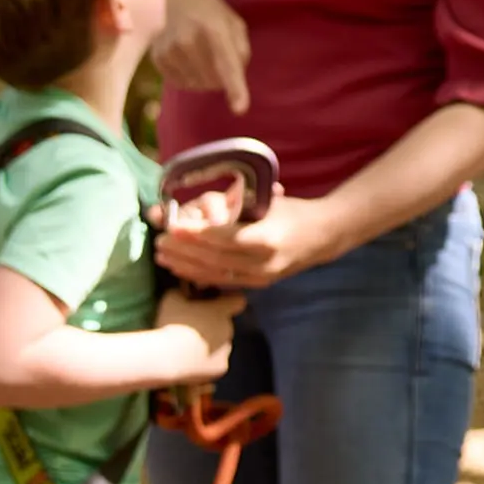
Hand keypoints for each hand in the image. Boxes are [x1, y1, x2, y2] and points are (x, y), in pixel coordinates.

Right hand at [152, 0, 252, 111]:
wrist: (176, 1)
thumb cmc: (212, 14)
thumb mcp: (235, 24)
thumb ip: (241, 51)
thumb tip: (234, 77)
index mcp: (214, 28)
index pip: (226, 64)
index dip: (235, 88)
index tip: (240, 110)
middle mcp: (188, 40)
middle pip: (214, 81)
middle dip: (222, 78)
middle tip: (218, 57)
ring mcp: (169, 50)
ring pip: (198, 86)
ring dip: (206, 79)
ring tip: (202, 56)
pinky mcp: (158, 59)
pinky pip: (182, 84)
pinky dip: (190, 78)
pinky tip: (189, 60)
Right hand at [153, 288, 243, 382]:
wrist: (168, 357)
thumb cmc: (171, 324)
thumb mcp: (172, 299)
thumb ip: (182, 293)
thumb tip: (184, 292)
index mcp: (221, 311)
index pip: (238, 301)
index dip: (228, 301)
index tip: (214, 302)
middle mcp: (229, 328)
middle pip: (224, 323)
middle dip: (212, 323)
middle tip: (192, 328)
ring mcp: (226, 349)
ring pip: (221, 343)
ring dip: (210, 343)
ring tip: (188, 347)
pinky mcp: (222, 367)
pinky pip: (216, 361)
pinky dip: (207, 362)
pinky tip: (190, 361)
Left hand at [156, 192, 347, 290]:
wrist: (324, 236)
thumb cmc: (293, 211)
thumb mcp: (268, 199)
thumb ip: (237, 201)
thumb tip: (200, 201)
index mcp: (267, 237)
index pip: (225, 238)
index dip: (197, 234)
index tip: (173, 226)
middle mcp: (264, 262)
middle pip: (216, 259)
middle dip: (184, 251)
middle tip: (159, 242)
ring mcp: (262, 276)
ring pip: (216, 274)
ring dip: (186, 266)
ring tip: (163, 257)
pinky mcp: (259, 284)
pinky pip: (224, 281)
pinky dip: (200, 275)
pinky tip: (182, 268)